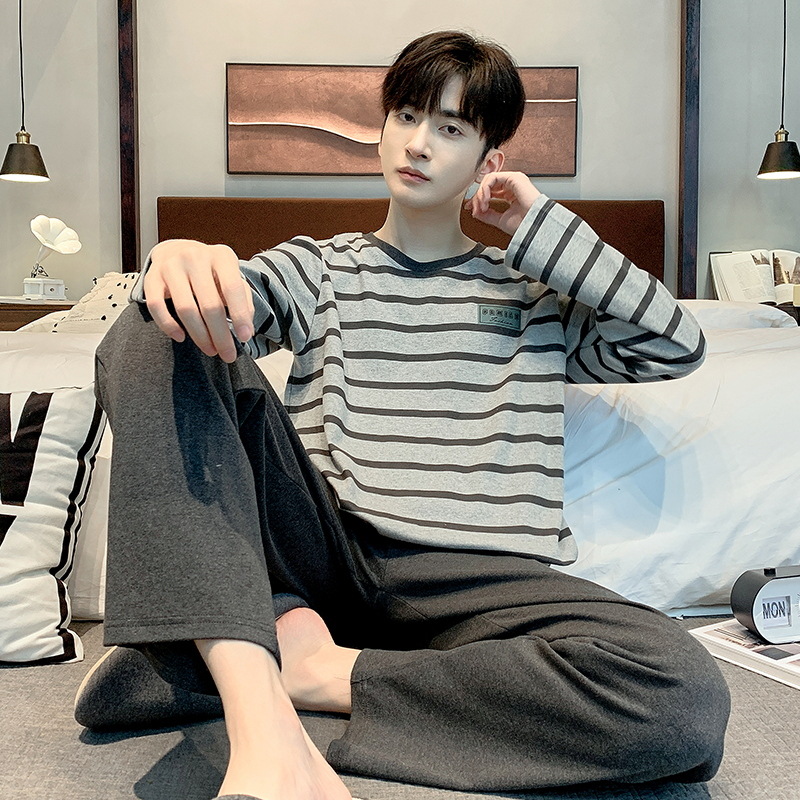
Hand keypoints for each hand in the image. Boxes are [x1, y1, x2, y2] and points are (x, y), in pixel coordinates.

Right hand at [143, 239, 254, 363]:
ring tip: (210, 349)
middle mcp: (195, 257)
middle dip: (220, 335)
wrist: (178, 250)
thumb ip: (243, 300)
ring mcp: (171, 266)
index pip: (232, 287)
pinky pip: (156, 306)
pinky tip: (181, 337)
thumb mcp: (232, 277)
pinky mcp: (151, 277)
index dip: (240, 315)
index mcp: (221, 256)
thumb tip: (246, 331)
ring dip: (199, 335)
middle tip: (227, 354)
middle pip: (209, 304)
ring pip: (185, 309)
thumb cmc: (210, 271)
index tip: (245, 337)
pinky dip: (168, 325)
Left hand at [464, 171, 540, 235]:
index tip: (472, 209)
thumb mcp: (500, 220)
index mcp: (511, 194)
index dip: (479, 199)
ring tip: (482, 207)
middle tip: (475, 210)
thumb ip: (487, 215)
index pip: (490, 191)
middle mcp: (512, 185)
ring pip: (488, 180)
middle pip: (487, 185)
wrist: (534, 226)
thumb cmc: (524, 224)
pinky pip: (492, 178)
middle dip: (478, 197)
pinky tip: (485, 200)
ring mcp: (513, 180)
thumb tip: (475, 212)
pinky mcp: (513, 177)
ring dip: (481, 194)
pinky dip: (485, 189)